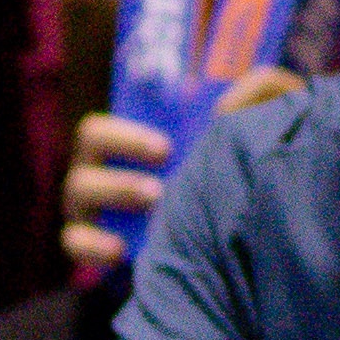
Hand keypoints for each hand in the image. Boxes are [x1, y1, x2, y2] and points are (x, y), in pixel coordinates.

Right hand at [60, 72, 303, 271]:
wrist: (253, 226)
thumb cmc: (244, 161)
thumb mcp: (264, 118)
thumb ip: (260, 89)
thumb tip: (226, 107)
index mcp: (130, 139)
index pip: (101, 126)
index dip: (125, 132)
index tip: (166, 147)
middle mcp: (105, 167)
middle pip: (87, 149)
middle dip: (122, 155)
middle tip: (162, 176)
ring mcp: (94, 207)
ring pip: (77, 193)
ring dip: (114, 192)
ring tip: (156, 202)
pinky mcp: (94, 246)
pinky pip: (75, 243)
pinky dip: (92, 245)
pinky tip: (122, 250)